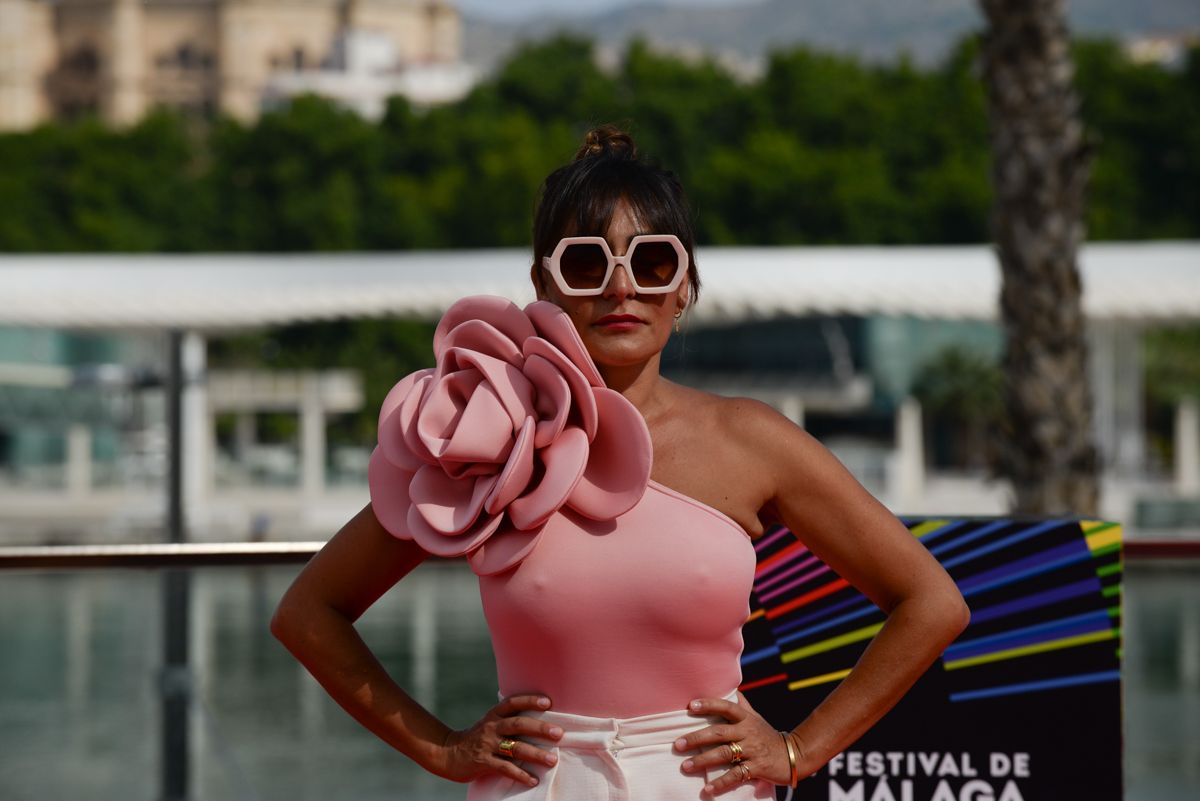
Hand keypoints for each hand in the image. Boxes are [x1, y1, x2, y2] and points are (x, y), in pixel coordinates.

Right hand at [437, 694, 563, 786]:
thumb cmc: (477, 738)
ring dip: (536, 754)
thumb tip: (540, 720)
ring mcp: (487, 744)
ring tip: (553, 760)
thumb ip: (509, 720)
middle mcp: (491, 726)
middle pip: (519, 724)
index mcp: (494, 714)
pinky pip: (505, 768)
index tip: (548, 702)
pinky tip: (533, 780)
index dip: (530, 700)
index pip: (513, 702)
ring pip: (515, 748)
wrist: (448, 753)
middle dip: (540, 728)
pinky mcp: (483, 762)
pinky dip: (520, 775)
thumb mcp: (490, 723)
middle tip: (559, 733)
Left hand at [673, 691, 795, 794]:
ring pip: (724, 754)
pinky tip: (707, 789)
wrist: (794, 755)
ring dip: (703, 760)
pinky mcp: (757, 768)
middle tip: (678, 744)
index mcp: (746, 719)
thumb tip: (733, 689)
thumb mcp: (756, 718)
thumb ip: (743, 705)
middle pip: (719, 733)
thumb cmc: (768, 735)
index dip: (709, 704)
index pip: (726, 707)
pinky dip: (721, 783)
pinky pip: (736, 775)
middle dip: (697, 738)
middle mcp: (748, 732)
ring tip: (685, 766)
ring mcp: (752, 750)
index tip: (690, 705)